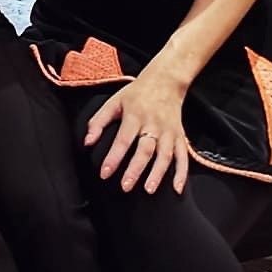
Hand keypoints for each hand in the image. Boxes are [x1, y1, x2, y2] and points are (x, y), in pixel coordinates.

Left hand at [85, 65, 189, 194]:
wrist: (165, 81)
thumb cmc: (135, 94)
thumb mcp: (114, 102)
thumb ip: (98, 122)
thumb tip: (87, 142)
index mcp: (134, 115)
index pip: (123, 139)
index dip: (113, 157)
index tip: (104, 173)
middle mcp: (153, 124)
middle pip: (145, 150)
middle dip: (135, 170)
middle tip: (125, 186)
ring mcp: (169, 131)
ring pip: (165, 155)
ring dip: (158, 174)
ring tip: (148, 190)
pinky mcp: (181, 136)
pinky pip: (183, 157)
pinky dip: (182, 173)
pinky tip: (177, 188)